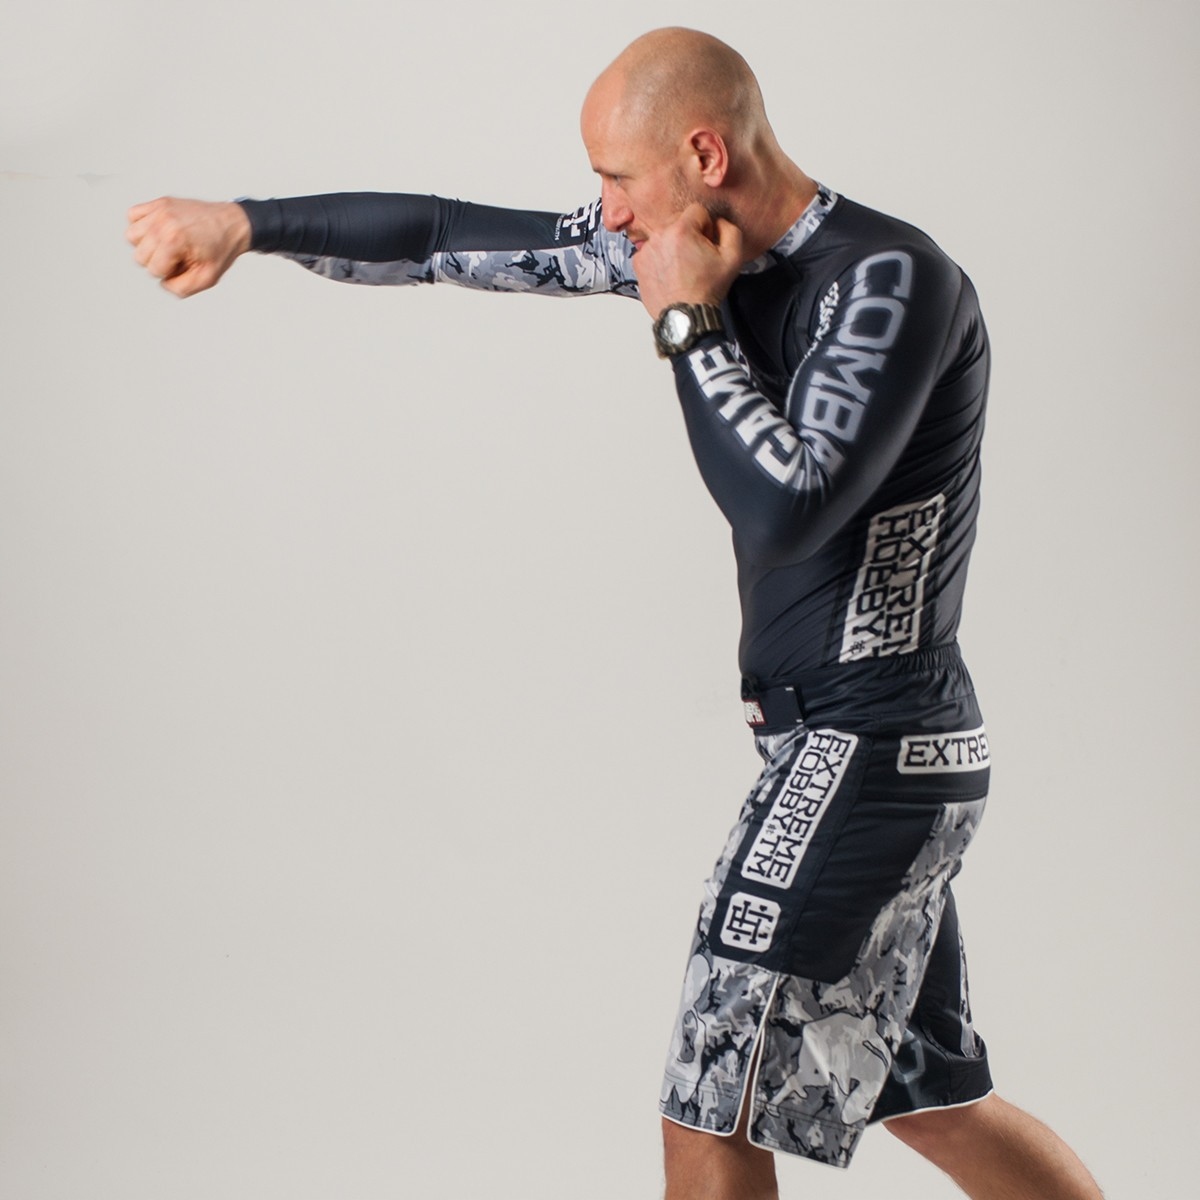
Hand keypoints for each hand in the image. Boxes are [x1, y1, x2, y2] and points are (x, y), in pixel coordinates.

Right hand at [125, 197, 251, 297]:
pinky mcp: (160, 202)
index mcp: (174, 240)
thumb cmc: (221, 249)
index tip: (185, 265)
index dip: (169, 273)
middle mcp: (163, 221)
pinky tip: (159, 231)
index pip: (153, 270)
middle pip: (139, 256)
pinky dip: (142, 225)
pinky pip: (133, 215)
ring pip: (131, 236)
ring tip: (168, 244)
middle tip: (178, 256)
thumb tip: (163, 282)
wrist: (233, 224)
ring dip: (146, 244)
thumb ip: (181, 288)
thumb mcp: (207, 278)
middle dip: (158, 261)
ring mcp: (160, 209)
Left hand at [631, 202, 743, 318]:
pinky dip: (661, 258)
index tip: (706, 244)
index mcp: (681, 230)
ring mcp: (646, 250)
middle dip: (689, 234)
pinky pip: (652, 251)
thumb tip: (718, 221)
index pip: (697, 211)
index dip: (706, 227)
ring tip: (682, 268)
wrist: (685, 317)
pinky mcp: (638, 263)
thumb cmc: (706, 290)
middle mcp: (659, 236)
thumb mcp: (733, 258)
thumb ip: (729, 229)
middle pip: (678, 221)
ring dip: (674, 246)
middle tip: (695, 257)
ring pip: (665, 236)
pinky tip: (670, 273)